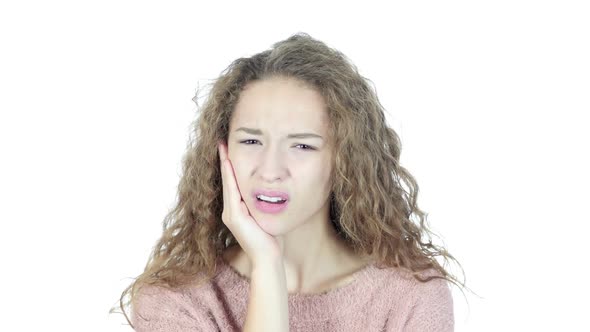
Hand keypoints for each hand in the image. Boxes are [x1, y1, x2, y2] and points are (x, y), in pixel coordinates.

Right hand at [218, 141, 282, 265]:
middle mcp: (230, 211)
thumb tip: (273, 191)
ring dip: (225, 164)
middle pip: (227, 180)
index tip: (228, 149)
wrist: (267, 257)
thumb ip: (263, 205)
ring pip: (228, 183)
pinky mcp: (234, 216)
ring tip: (223, 147)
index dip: (230, 167)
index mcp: (237, 210)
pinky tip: (229, 164)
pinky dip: (230, 176)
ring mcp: (230, 214)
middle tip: (222, 142)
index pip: (233, 183)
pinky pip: (232, 191)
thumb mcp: (265, 217)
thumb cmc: (270, 239)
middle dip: (225, 161)